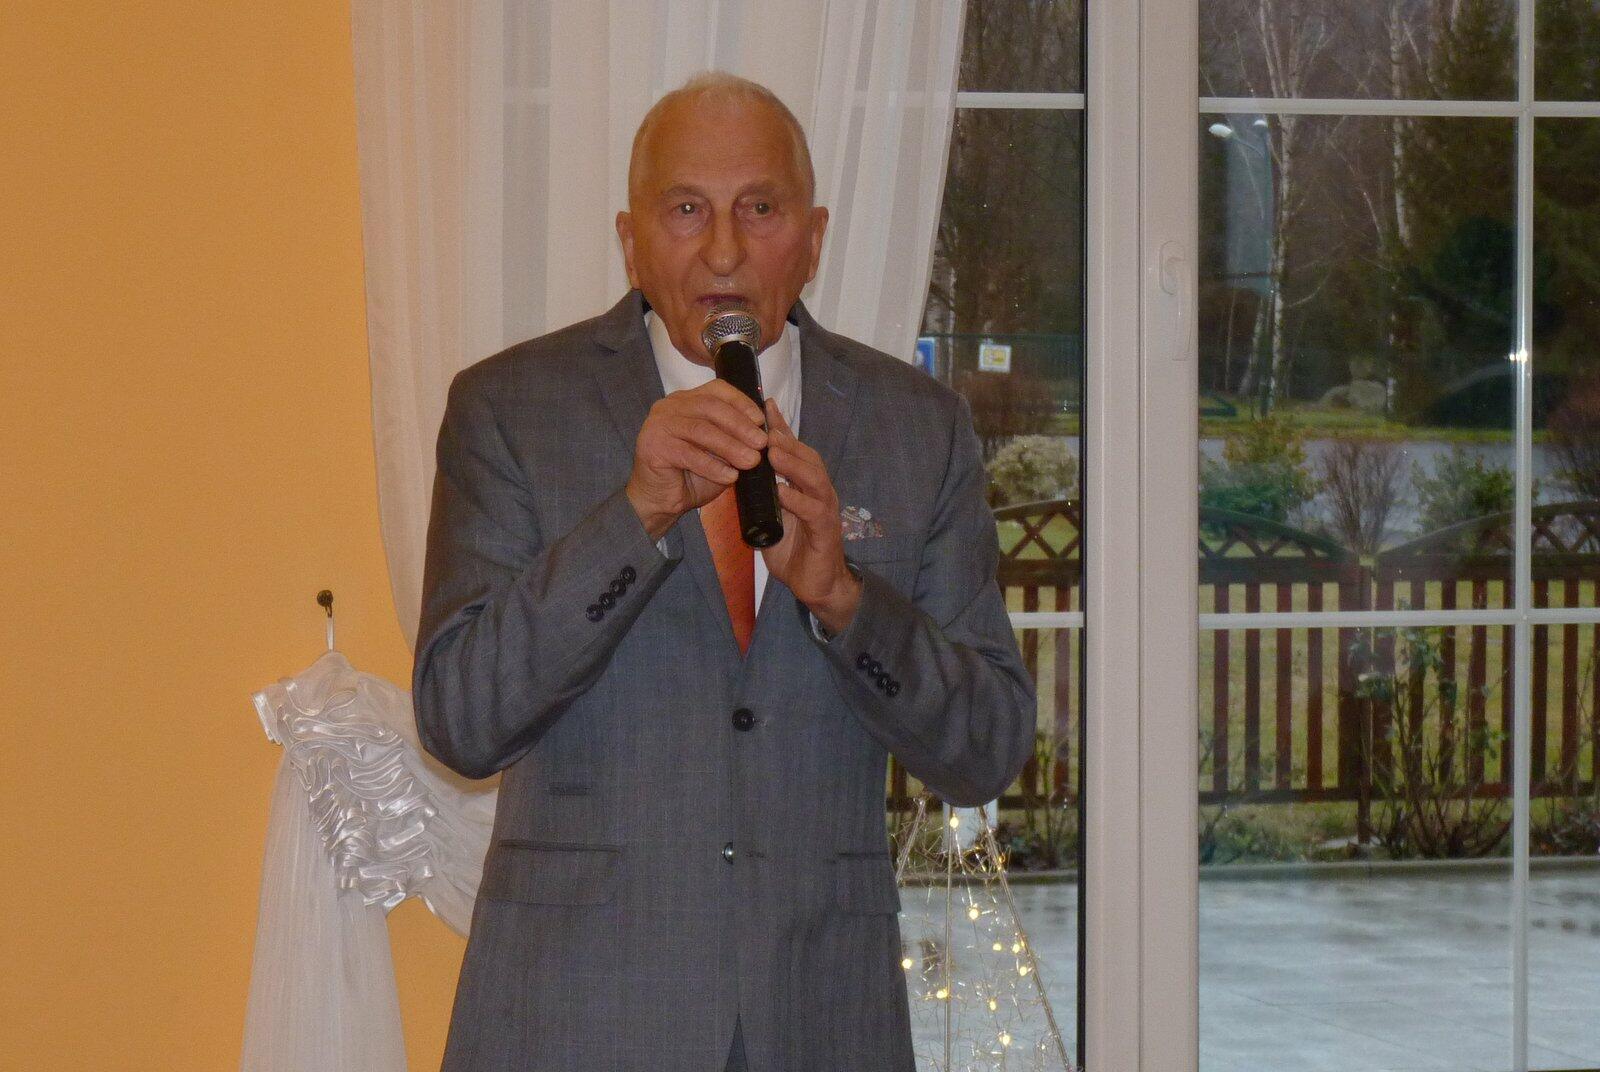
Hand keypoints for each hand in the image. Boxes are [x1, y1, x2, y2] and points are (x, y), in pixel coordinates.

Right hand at [625, 380, 768, 539]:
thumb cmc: (691, 476)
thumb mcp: (719, 453)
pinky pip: (689, 454)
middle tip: (761, 443)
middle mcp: (669, 407)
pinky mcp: (652, 446)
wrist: (659, 501)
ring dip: (730, 446)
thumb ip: (734, 438)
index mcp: (686, 401)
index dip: (741, 403)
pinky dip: (713, 466)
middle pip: (710, 407)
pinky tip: (730, 477)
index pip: (717, 390)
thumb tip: (763, 432)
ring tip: (751, 461)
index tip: (761, 420)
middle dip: (740, 425)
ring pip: (701, 430)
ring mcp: (658, 425)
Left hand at [761, 398, 861, 633]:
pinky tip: (781, 491)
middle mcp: (818, 490)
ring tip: (771, 451)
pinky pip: (813, 510)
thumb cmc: (793, 548)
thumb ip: (758, 495)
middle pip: (805, 456)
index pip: (792, 450)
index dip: (779, 427)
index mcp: (804, 485)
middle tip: (762, 426)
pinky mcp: (826, 531)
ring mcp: (825, 509)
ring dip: (792, 463)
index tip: (762, 404)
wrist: (816, 584)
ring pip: (814, 477)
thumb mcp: (770, 516)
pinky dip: (797, 499)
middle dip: (785, 439)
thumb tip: (735, 472)